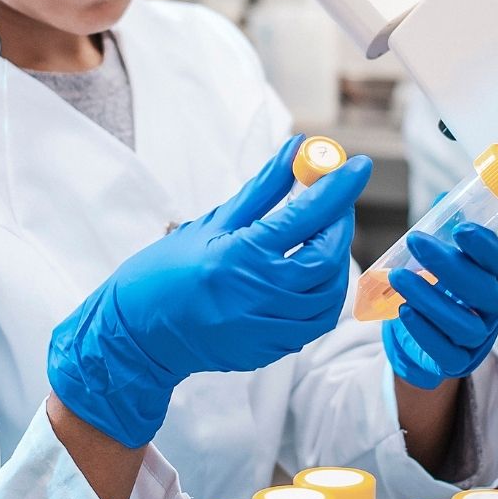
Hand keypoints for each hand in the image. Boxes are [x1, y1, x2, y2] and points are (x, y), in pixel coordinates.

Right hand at [49, 136, 373, 447]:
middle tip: (337, 204)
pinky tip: (313, 277)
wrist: (138, 332)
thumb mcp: (212, 223)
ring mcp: (264, 327)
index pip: (306, 216)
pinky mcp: (268, 349)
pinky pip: (313, 322)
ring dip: (336, 261)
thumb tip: (297, 149)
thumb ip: (262, 189)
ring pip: (327, 294)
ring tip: (325, 238)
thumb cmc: (168, 270)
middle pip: (325, 257)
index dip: (338, 188)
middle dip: (340, 225)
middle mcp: (256, 294)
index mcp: (238, 255)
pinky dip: (323, 296)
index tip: (359, 164)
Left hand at [383, 221, 497, 389]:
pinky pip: (446, 351)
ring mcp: (480, 338)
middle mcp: (495, 308)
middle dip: (448, 265)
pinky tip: (404, 310)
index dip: (485, 246)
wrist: (429, 335)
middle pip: (483, 291)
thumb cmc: (441, 287)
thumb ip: (445, 229)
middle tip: (416, 240)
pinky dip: (424, 331)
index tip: (461, 228)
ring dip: (430, 299)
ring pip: (465, 324)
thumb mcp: (444, 257)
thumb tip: (442, 200)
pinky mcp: (458, 361)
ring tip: (398, 277)